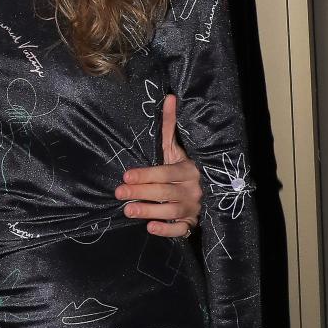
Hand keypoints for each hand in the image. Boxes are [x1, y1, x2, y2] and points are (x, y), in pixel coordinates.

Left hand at [114, 95, 201, 237]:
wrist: (207, 188)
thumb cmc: (182, 165)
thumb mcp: (176, 147)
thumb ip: (169, 125)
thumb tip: (169, 97)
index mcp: (188, 169)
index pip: (166, 172)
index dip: (147, 174)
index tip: (127, 175)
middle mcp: (192, 189)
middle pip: (165, 192)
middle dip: (141, 193)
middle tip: (119, 193)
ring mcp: (193, 208)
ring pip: (171, 211)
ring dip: (149, 211)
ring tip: (128, 211)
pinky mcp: (191, 223)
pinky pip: (181, 229)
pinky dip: (167, 230)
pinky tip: (151, 228)